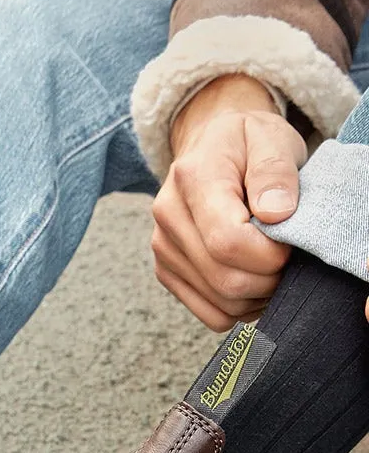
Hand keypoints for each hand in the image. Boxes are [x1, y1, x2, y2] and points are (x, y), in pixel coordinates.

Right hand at [151, 73, 304, 330]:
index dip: (270, 255)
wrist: (209, 146)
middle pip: (224, 279)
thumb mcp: (270, 139)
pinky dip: (240, 308)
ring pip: (220, 303)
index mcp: (192, 180)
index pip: (227, 241)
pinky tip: (254, 281)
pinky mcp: (166, 271)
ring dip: (258, 296)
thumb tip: (276, 214)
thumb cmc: (246, 143)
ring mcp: (163, 248)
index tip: (291, 242)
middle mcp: (167, 217)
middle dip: (270, 279)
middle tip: (289, 257)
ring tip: (273, 267)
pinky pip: (210, 313)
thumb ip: (275, 172)